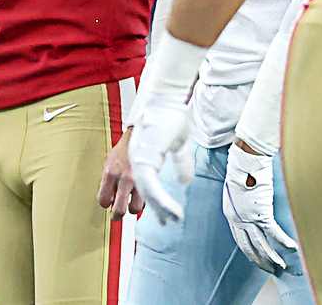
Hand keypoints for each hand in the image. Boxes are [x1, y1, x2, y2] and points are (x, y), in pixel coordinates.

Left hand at [97, 127, 143, 219]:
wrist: (139, 137)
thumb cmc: (123, 152)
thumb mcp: (110, 163)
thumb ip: (108, 181)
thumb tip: (109, 199)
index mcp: (110, 174)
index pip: (103, 200)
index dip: (106, 203)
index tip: (109, 202)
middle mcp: (123, 179)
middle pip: (119, 210)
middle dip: (117, 215)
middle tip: (118, 214)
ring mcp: (137, 181)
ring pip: (135, 209)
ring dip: (132, 209)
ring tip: (132, 204)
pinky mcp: (149, 180)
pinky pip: (145, 200)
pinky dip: (142, 201)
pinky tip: (140, 195)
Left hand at [128, 91, 191, 223]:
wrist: (165, 100)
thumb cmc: (170, 118)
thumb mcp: (177, 146)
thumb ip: (181, 165)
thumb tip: (186, 181)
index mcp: (141, 158)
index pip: (144, 187)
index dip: (153, 202)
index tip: (163, 215)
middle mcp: (135, 162)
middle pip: (141, 193)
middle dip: (155, 209)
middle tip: (166, 222)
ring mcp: (138, 162)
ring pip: (146, 194)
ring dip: (159, 209)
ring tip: (171, 219)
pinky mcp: (144, 160)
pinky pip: (151, 187)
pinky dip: (161, 201)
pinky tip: (171, 210)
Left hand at [222, 143, 296, 274]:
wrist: (244, 163)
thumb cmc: (241, 172)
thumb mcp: (236, 192)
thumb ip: (242, 204)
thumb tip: (251, 207)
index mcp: (230, 214)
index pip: (240, 239)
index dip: (249, 251)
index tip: (256, 259)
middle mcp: (237, 220)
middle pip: (249, 246)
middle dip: (259, 260)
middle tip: (269, 269)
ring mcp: (249, 218)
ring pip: (261, 244)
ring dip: (271, 257)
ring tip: (280, 266)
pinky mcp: (261, 213)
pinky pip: (273, 232)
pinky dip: (283, 241)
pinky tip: (291, 248)